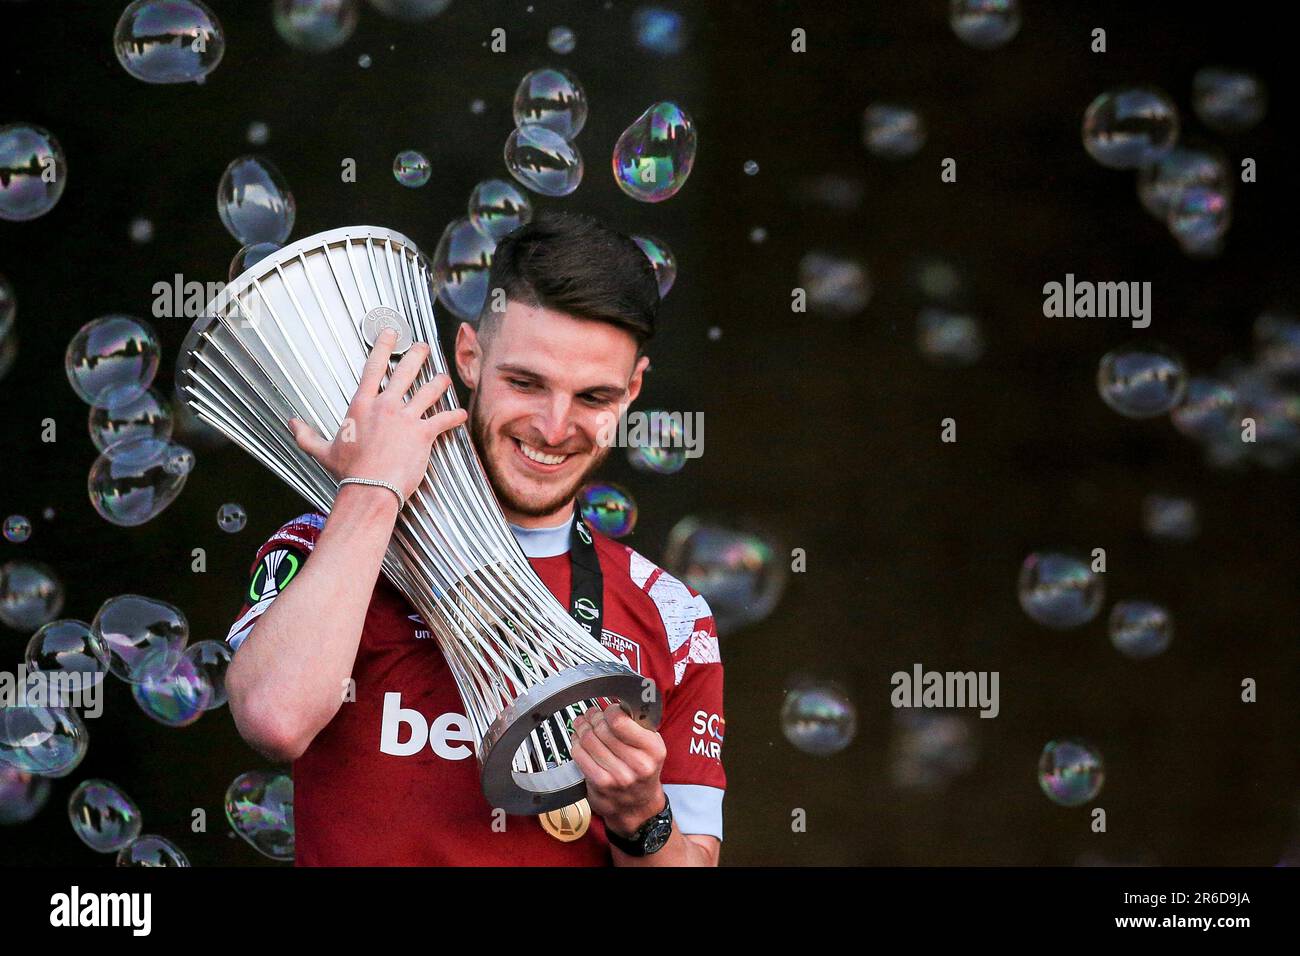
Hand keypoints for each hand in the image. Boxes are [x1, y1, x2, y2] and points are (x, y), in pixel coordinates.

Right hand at [287, 328, 467, 500]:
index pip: (373, 368)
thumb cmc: (347, 472)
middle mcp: (385, 406)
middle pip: (406, 372)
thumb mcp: (322, 451)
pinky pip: (444, 419)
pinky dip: (455, 416)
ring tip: (445, 377)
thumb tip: (291, 423)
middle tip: (424, 347)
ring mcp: (406, 418)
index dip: (383, 347)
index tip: (391, 332)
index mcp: (362, 405)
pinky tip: (461, 414)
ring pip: (429, 391)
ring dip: (439, 383)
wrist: (370, 489)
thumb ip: (307, 435)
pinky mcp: (423, 433)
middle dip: (417, 356)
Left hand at [570, 702, 666, 837]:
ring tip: (582, 724)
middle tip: (591, 715)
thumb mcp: (653, 746)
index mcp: (653, 749)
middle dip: (593, 717)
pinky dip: (576, 744)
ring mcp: (618, 776)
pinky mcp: (600, 784)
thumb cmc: (644, 770)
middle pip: (602, 728)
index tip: (609, 710)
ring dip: (582, 728)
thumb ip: (639, 725)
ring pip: (589, 740)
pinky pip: (580, 755)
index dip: (610, 711)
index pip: (621, 720)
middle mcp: (637, 764)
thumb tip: (616, 702)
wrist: (638, 806)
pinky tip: (579, 741)